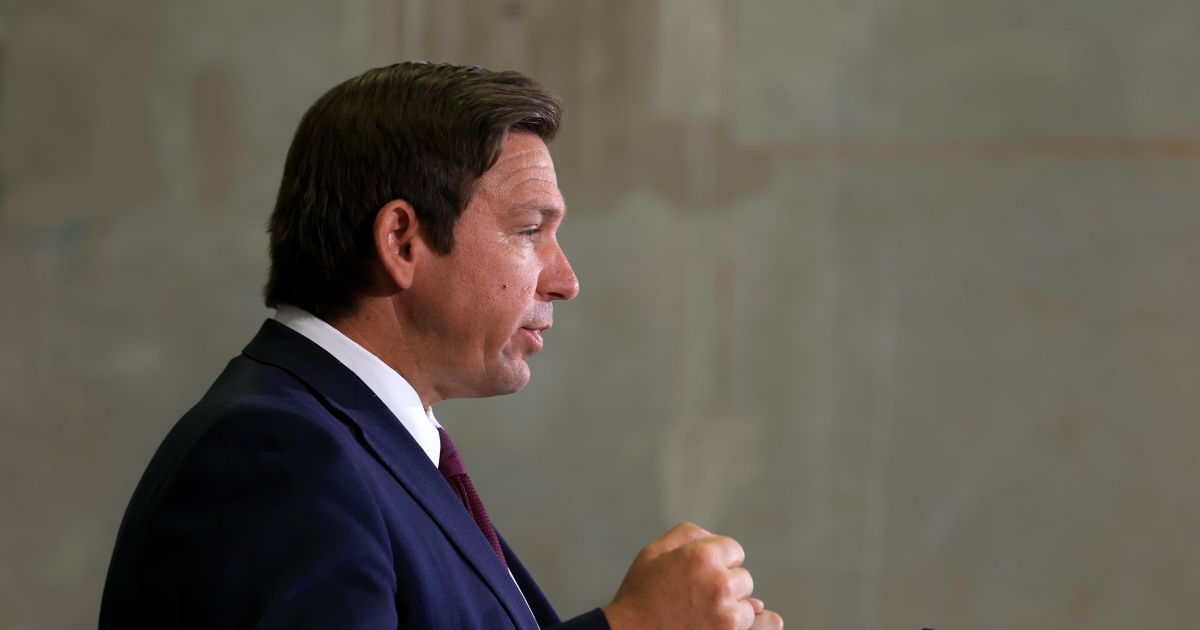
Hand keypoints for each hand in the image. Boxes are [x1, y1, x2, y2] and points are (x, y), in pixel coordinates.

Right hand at [603, 522, 783, 629]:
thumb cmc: (640, 596)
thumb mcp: (654, 552)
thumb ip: (689, 535)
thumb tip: (717, 539)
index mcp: (702, 556)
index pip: (733, 550)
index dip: (717, 560)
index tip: (701, 573)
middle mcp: (720, 583)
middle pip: (743, 577)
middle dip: (725, 584)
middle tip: (697, 596)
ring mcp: (728, 615)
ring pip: (749, 603)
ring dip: (733, 607)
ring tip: (703, 614)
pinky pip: (764, 624)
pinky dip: (755, 624)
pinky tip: (746, 620)